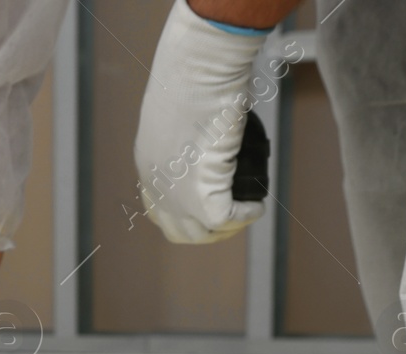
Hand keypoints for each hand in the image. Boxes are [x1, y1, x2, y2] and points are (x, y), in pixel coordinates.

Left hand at [134, 0, 269, 243]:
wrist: (197, 70)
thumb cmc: (193, 73)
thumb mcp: (184, 104)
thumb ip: (193, 122)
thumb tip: (217, 119)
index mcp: (148, 165)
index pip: (159, 209)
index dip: (183, 215)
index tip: (205, 211)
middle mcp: (156, 185)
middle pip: (179, 230)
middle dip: (206, 231)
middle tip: (233, 217)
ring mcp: (176, 194)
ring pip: (200, 232)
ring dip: (226, 228)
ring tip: (246, 211)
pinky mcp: (201, 195)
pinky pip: (226, 219)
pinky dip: (246, 215)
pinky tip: (257, 205)